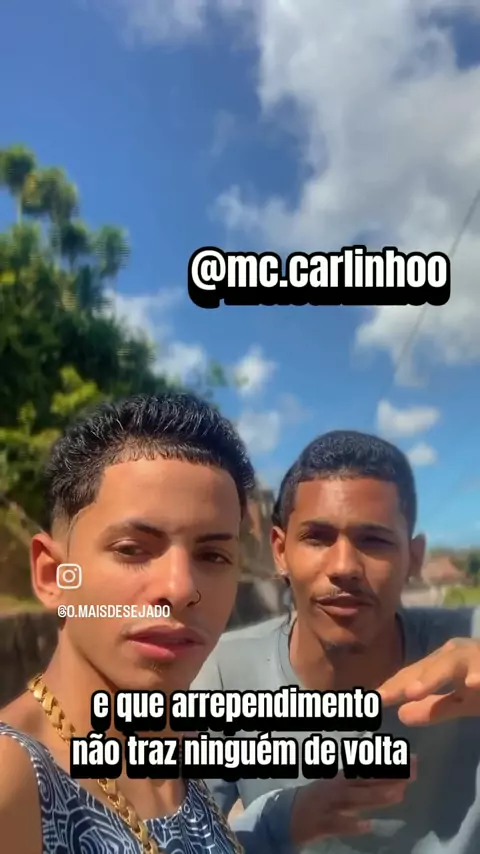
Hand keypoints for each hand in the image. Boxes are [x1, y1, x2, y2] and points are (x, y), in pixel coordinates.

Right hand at [290, 764, 414, 843]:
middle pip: (367, 781)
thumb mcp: (341, 788)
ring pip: (355, 799)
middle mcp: (338, 787)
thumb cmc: (319, 800)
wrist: (287, 815)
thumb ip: (365, 788)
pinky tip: (366, 825)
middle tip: (414, 771)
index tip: (414, 759)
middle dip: (391, 776)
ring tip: (397, 794)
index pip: (371, 769)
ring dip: (376, 796)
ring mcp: (329, 804)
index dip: (392, 765)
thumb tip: (395, 786)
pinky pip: (338, 823)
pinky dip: (351, 824)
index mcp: (344, 778)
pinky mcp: (322, 823)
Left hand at [378, 638, 479, 724]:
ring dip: (431, 677)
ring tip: (412, 692)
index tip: (371, 701)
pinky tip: (471, 683)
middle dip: (403, 683)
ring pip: (449, 663)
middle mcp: (454, 654)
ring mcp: (473, 656)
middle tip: (381, 697)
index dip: (392, 688)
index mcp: (443, 661)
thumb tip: (400, 714)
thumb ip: (435, 708)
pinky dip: (478, 675)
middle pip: (425, 668)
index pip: (412, 676)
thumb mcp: (462, 701)